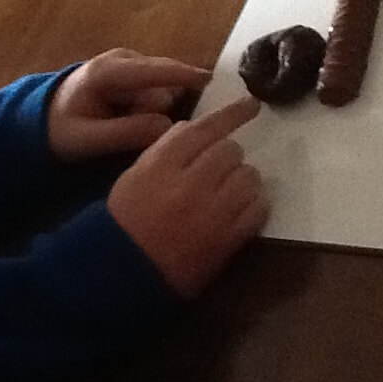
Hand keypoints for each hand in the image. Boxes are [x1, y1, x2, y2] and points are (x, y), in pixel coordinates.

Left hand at [48, 49, 211, 161]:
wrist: (44, 117)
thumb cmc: (62, 129)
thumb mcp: (86, 139)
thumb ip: (125, 133)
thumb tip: (167, 125)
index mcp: (107, 71)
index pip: (153, 70)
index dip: (183, 74)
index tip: (210, 80)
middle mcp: (123, 59)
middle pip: (164, 80)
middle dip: (160, 106)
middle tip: (134, 130)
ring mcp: (132, 61)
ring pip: (164, 86)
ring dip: (155, 108)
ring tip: (127, 124)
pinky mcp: (139, 69)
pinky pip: (161, 87)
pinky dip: (155, 104)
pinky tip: (134, 117)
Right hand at [107, 96, 267, 298]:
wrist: (123, 276)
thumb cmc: (126, 222)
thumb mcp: (136, 175)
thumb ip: (168, 149)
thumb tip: (201, 129)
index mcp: (160, 165)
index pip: (204, 128)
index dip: (232, 114)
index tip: (251, 105)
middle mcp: (189, 183)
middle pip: (230, 150)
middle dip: (228, 157)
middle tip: (217, 173)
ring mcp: (213, 212)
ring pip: (249, 176)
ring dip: (243, 181)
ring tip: (227, 195)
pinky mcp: (229, 239)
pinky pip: (259, 208)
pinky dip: (254, 206)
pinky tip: (239, 212)